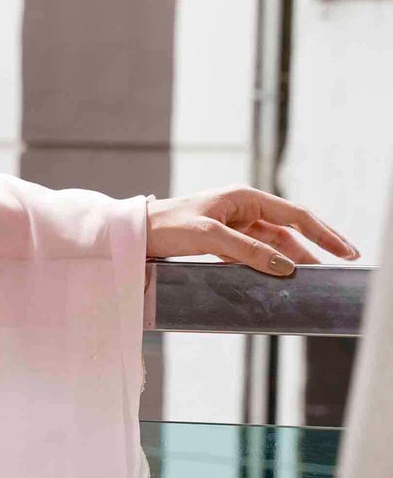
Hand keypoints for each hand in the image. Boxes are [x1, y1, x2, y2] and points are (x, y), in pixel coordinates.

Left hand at [145, 185, 356, 274]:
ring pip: (273, 246)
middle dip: (314, 248)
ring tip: (312, 279)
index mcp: (244, 198)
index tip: (343, 250)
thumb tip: (285, 266)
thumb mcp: (210, 237)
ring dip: (292, 260)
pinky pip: (255, 255)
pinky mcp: (223, 243)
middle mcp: (243, 209)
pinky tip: (281, 280)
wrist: (134, 235)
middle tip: (338, 267)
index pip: (295, 215)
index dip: (323, 233)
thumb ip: (248, 251)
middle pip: (288, 231)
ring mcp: (234, 227)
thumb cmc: (167, 226)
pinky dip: (269, 266)